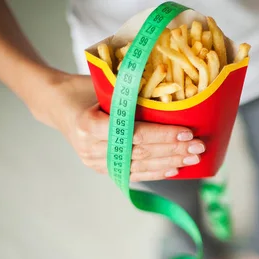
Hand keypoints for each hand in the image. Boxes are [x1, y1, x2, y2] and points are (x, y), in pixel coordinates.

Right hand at [35, 73, 204, 180]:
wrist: (58, 105)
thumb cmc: (84, 89)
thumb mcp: (104, 85)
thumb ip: (130, 95)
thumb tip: (173, 96)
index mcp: (89, 124)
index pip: (134, 133)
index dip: (162, 135)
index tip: (187, 132)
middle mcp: (90, 148)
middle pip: (141, 152)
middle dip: (173, 150)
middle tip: (199, 147)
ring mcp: (94, 161)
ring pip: (140, 165)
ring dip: (170, 162)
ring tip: (193, 158)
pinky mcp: (101, 168)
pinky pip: (133, 173)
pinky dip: (155, 172)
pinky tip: (174, 169)